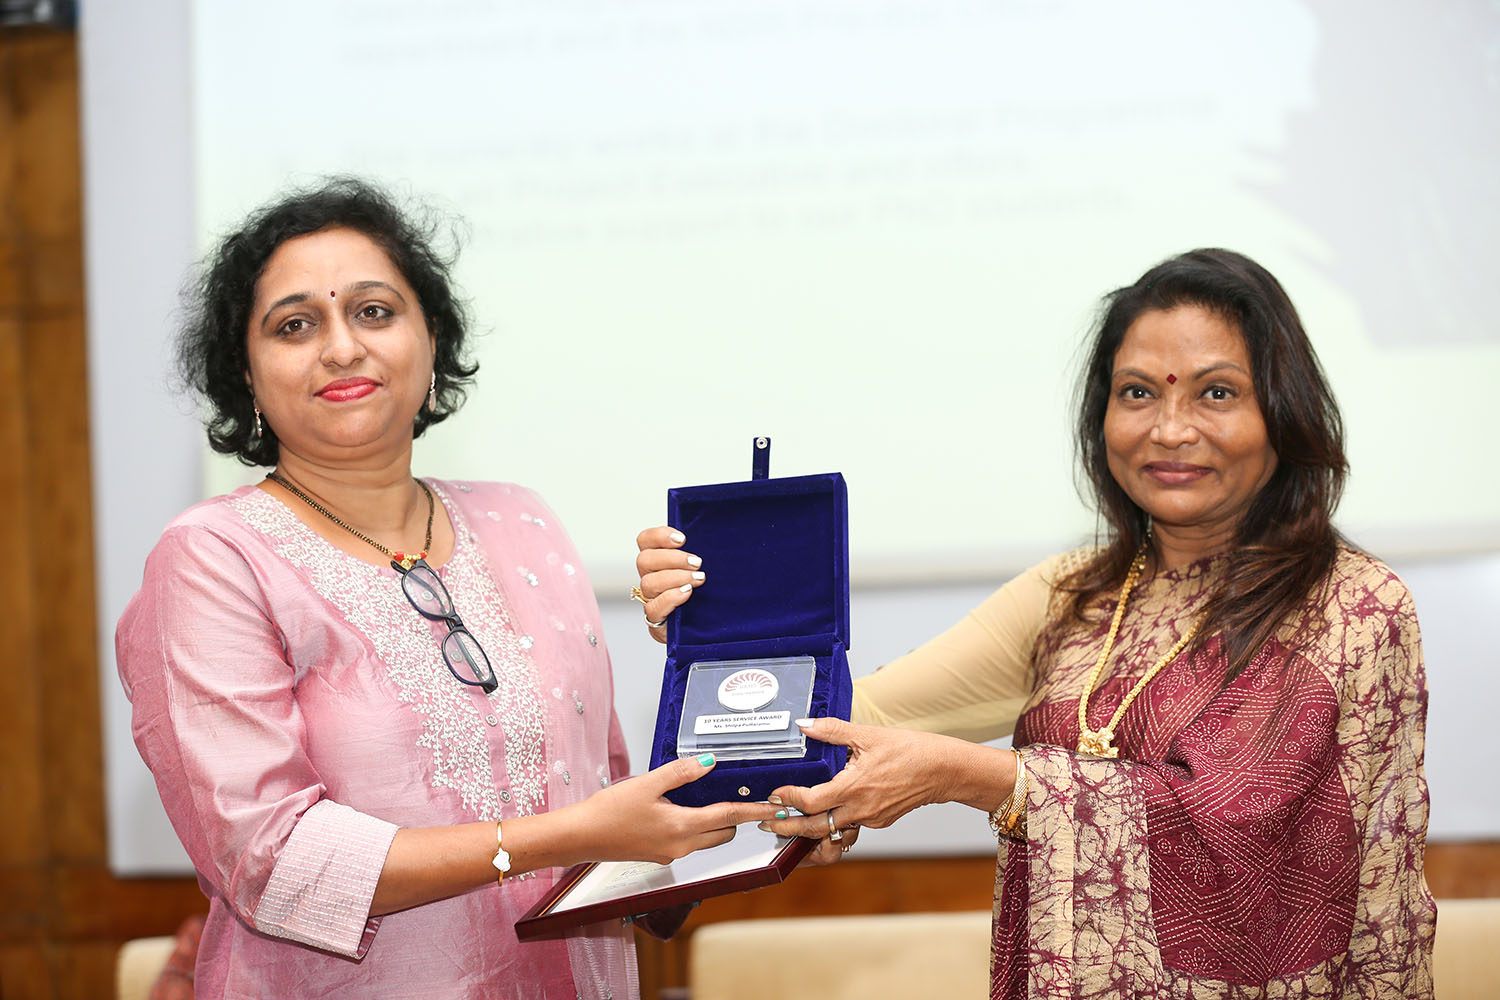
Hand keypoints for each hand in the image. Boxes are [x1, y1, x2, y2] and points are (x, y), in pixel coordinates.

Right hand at [578, 753, 776, 864]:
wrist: (581, 836)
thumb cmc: (608, 811)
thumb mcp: (647, 783)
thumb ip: (681, 772)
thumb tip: (710, 762)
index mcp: (681, 828)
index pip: (728, 817)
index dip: (754, 810)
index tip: (775, 807)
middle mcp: (681, 846)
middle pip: (724, 833)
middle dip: (737, 817)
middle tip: (744, 796)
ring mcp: (671, 854)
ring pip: (708, 839)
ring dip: (716, 822)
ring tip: (713, 798)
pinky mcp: (660, 855)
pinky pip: (690, 842)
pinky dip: (697, 827)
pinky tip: (684, 808)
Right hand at [634, 525, 704, 641]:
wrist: (706, 624)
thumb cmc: (704, 592)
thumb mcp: (702, 568)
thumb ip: (698, 553)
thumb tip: (713, 537)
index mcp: (657, 560)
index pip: (645, 540)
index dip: (659, 536)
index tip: (682, 539)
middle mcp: (650, 577)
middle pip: (644, 560)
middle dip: (673, 558)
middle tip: (697, 562)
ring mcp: (651, 599)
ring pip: (649, 583)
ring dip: (675, 578)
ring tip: (698, 579)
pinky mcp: (656, 619)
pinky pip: (653, 609)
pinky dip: (670, 598)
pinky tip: (687, 593)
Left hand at [756, 718, 1012, 845]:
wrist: (944, 770)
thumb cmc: (910, 750)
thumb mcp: (867, 734)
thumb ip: (832, 730)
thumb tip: (805, 724)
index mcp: (854, 787)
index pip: (811, 801)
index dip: (788, 799)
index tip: (774, 795)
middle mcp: (860, 809)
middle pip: (815, 827)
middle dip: (788, 828)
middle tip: (767, 824)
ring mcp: (870, 819)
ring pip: (832, 831)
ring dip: (809, 831)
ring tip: (789, 826)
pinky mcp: (879, 822)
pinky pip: (850, 827)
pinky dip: (834, 825)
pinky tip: (823, 816)